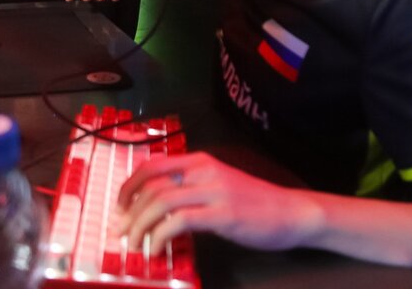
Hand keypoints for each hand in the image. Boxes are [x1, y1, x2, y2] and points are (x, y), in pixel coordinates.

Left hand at [114, 152, 321, 252]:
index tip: (120, 206)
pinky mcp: (222, 214)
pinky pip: (179, 221)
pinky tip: (157, 249)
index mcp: (200, 162)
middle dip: (130, 212)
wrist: (291, 213)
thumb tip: (156, 208)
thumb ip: (191, 190)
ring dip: (140, 225)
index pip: (153, 165)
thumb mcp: (218, 187)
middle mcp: (204, 170)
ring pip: (160, 201)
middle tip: (122, 233)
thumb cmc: (254, 204)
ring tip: (135, 245)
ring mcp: (214, 191)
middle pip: (152, 185)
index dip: (129, 185)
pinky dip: (160, 236)